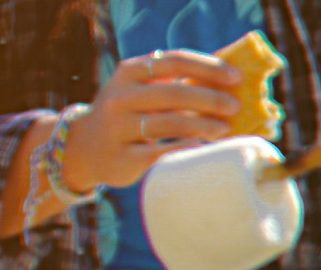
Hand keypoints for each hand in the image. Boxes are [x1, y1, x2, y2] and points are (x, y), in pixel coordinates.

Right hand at [61, 49, 242, 190]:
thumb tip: (224, 79)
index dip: (207, 67)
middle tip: (236, 106)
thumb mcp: (140, 90)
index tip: (235, 77)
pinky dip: (183, 148)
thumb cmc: (127, 115)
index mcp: (130, 72)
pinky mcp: (122, 157)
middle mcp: (121, 96)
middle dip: (210, 99)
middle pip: (174, 93)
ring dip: (202, 125)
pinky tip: (202, 147)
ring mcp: (118, 127)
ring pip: (167, 124)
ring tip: (225, 128)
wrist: (84, 148)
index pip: (174, 61)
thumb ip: (172, 81)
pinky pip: (158, 152)